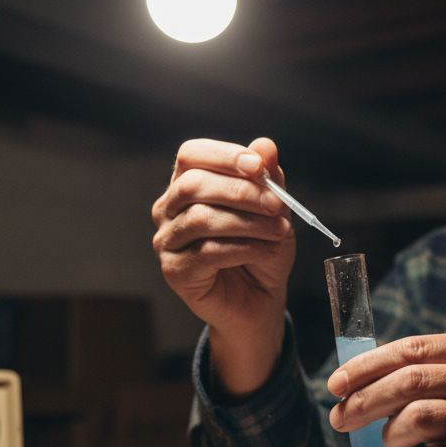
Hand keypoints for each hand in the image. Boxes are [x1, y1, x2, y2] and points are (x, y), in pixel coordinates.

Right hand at [152, 137, 294, 395]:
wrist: (260, 301)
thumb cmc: (262, 250)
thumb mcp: (273, 210)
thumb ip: (268, 179)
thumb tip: (266, 146)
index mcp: (186, 185)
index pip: (190, 155)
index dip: (223, 156)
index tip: (258, 166)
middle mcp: (168, 210)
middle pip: (193, 185)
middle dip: (241, 192)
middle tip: (278, 205)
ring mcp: (166, 241)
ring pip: (200, 219)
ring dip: (247, 223)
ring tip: (279, 231)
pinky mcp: (174, 271)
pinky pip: (207, 252)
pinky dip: (244, 248)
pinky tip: (266, 251)